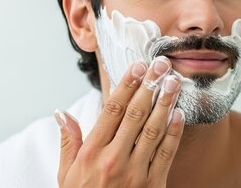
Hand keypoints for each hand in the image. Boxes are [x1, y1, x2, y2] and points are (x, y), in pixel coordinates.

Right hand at [54, 57, 184, 186]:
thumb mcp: (67, 175)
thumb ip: (69, 142)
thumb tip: (60, 113)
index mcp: (91, 154)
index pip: (111, 110)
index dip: (126, 85)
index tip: (137, 66)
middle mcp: (113, 160)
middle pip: (135, 115)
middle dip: (150, 86)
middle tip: (162, 64)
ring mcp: (135, 173)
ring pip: (153, 130)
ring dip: (166, 104)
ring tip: (175, 82)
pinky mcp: (153, 185)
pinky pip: (166, 154)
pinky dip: (174, 133)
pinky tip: (180, 114)